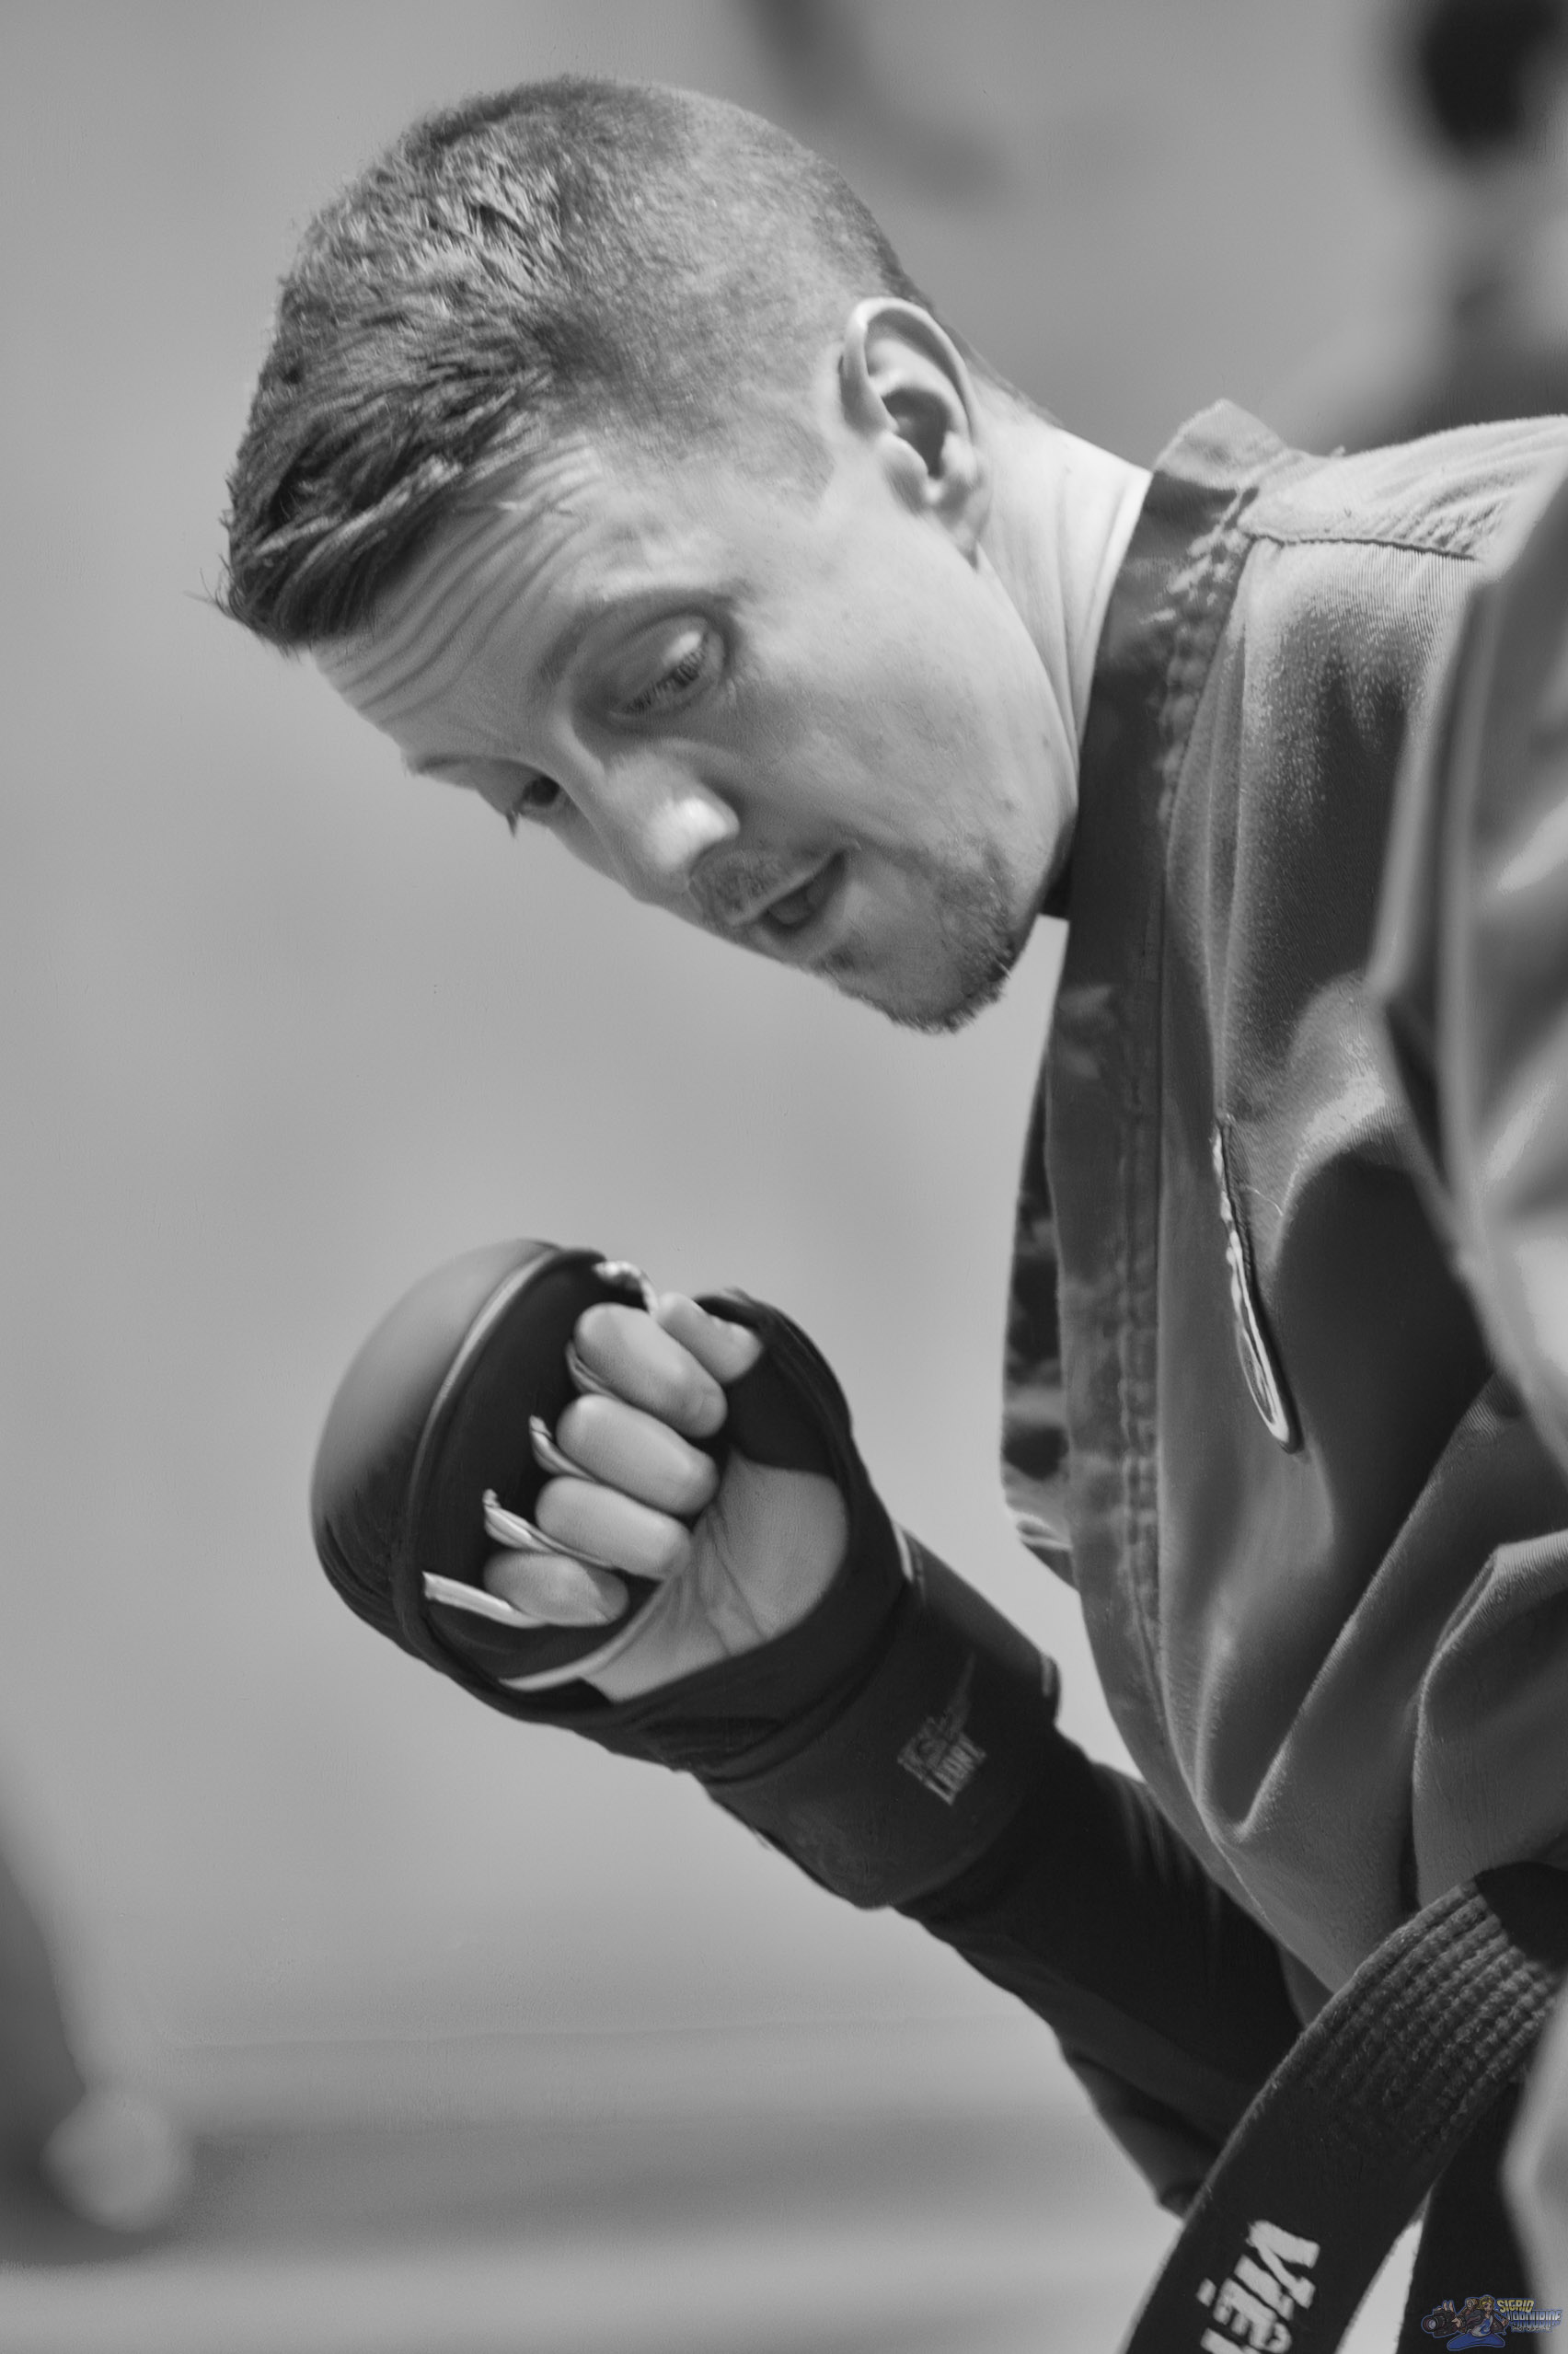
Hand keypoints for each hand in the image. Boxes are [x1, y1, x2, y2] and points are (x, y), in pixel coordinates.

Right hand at [481, 1293, 848, 1700]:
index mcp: (645, 1388)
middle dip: (660, 1468)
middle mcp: (590, 1442)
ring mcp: (555, 1515)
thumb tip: (670, 1309)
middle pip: (579, 1424)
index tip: (711, 1417)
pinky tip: (616, 1599)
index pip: (602, 1335)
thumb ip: (748, 1362)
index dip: (658, 1378)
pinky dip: (566, 1587)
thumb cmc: (802, 1530)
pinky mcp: (534, 1590)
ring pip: (553, 1502)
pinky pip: (506, 1574)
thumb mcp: (798, 1437)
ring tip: (676, 1558)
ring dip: (633, 1537)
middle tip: (702, 1497)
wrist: (804, 1646)